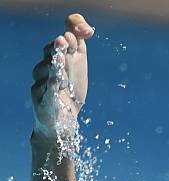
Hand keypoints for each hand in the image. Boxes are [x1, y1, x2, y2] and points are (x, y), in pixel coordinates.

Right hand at [31, 14, 93, 143]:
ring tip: (61, 60)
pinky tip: (56, 82)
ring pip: (48, 73)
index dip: (67, 38)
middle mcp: (45, 70)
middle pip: (50, 55)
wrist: (62, 122)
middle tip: (64, 41)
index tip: (78, 35)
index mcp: (54, 60)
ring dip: (58, 69)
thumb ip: (79, 45)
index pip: (57, 43)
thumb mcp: (77, 66)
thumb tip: (87, 28)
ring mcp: (41, 86)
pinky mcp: (43, 104)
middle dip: (58, 48)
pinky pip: (47, 94)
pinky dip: (51, 87)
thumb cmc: (70, 92)